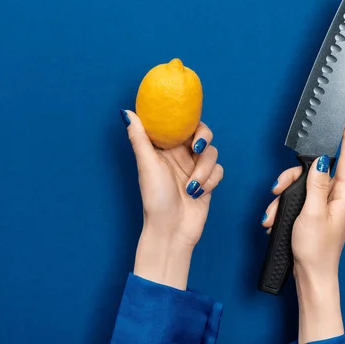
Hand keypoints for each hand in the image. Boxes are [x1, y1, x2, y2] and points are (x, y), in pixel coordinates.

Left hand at [120, 110, 223, 288]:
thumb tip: (126, 113)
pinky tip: (197, 193)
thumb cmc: (155, 199)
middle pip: (202, 132)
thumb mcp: (147, 165)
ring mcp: (195, 167)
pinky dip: (210, 181)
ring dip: (204, 169)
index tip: (188, 123)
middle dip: (203, 139)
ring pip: (212, 152)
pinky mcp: (208, 180)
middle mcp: (180, 154)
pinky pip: (219, 170)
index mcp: (164, 147)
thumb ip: (139, 137)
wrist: (172, 230)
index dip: (187, 118)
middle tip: (196, 148)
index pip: (179, 123)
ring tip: (191, 185)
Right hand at [261, 114, 344, 342]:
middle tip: (278, 190)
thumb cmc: (314, 249)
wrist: (311, 276)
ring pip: (304, 185)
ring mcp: (328, 206)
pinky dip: (286, 206)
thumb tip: (321, 160)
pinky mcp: (317, 213)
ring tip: (275, 215)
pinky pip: (300, 198)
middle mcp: (339, 198)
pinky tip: (277, 219)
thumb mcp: (312, 212)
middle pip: (317, 171)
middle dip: (292, 178)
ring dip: (285, 196)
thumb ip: (316, 183)